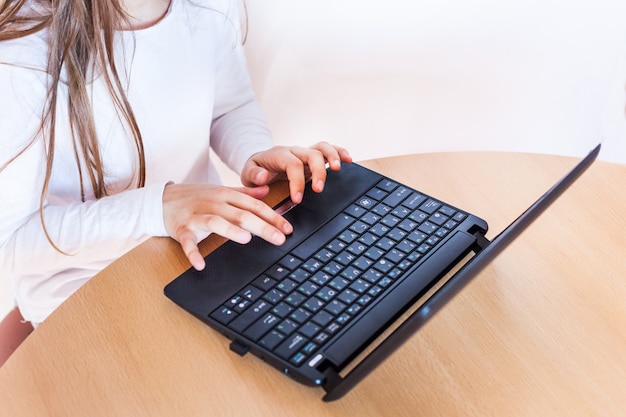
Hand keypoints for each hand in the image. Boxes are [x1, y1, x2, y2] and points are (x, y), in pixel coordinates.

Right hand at [162, 183, 292, 269]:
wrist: (163, 199)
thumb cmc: (197, 197)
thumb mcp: (221, 191)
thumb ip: (244, 193)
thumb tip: (267, 191)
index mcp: (226, 195)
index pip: (254, 205)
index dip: (272, 216)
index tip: (288, 228)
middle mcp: (214, 203)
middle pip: (240, 214)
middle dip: (262, 226)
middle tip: (279, 238)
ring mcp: (197, 216)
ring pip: (216, 222)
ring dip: (230, 230)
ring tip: (246, 239)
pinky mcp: (182, 229)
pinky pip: (188, 241)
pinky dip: (193, 253)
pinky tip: (201, 264)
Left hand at [240, 141, 351, 202]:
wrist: (260, 164)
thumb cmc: (256, 171)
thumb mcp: (247, 175)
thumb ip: (253, 176)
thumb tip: (262, 177)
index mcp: (279, 155)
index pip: (292, 165)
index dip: (297, 182)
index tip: (298, 199)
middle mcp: (294, 151)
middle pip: (311, 154)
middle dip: (318, 172)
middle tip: (319, 190)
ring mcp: (305, 153)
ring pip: (322, 148)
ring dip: (332, 157)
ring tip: (338, 169)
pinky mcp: (313, 157)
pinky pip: (328, 150)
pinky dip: (339, 152)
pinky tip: (348, 160)